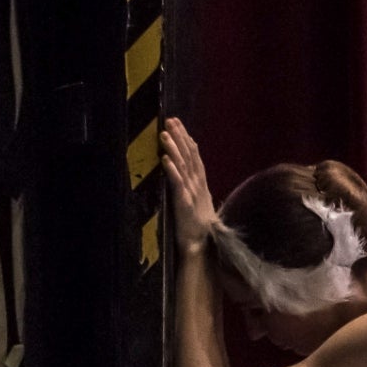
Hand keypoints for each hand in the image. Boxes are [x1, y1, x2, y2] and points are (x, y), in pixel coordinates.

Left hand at [159, 116, 218, 252]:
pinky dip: (171, 170)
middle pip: (189, 156)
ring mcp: (192, 193)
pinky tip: (165, 159)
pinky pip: (177, 184)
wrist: (201, 246)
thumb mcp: (201, 202)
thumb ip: (196, 186)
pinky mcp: (184, 203)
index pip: (195, 156)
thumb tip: (191, 173)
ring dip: (174, 148)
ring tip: (165, 134)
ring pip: (182, 166)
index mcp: (201, 184)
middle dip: (180, 137)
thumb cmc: (199, 227)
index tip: (179, 124)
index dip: (187, 139)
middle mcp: (198, 185)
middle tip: (171, 120)